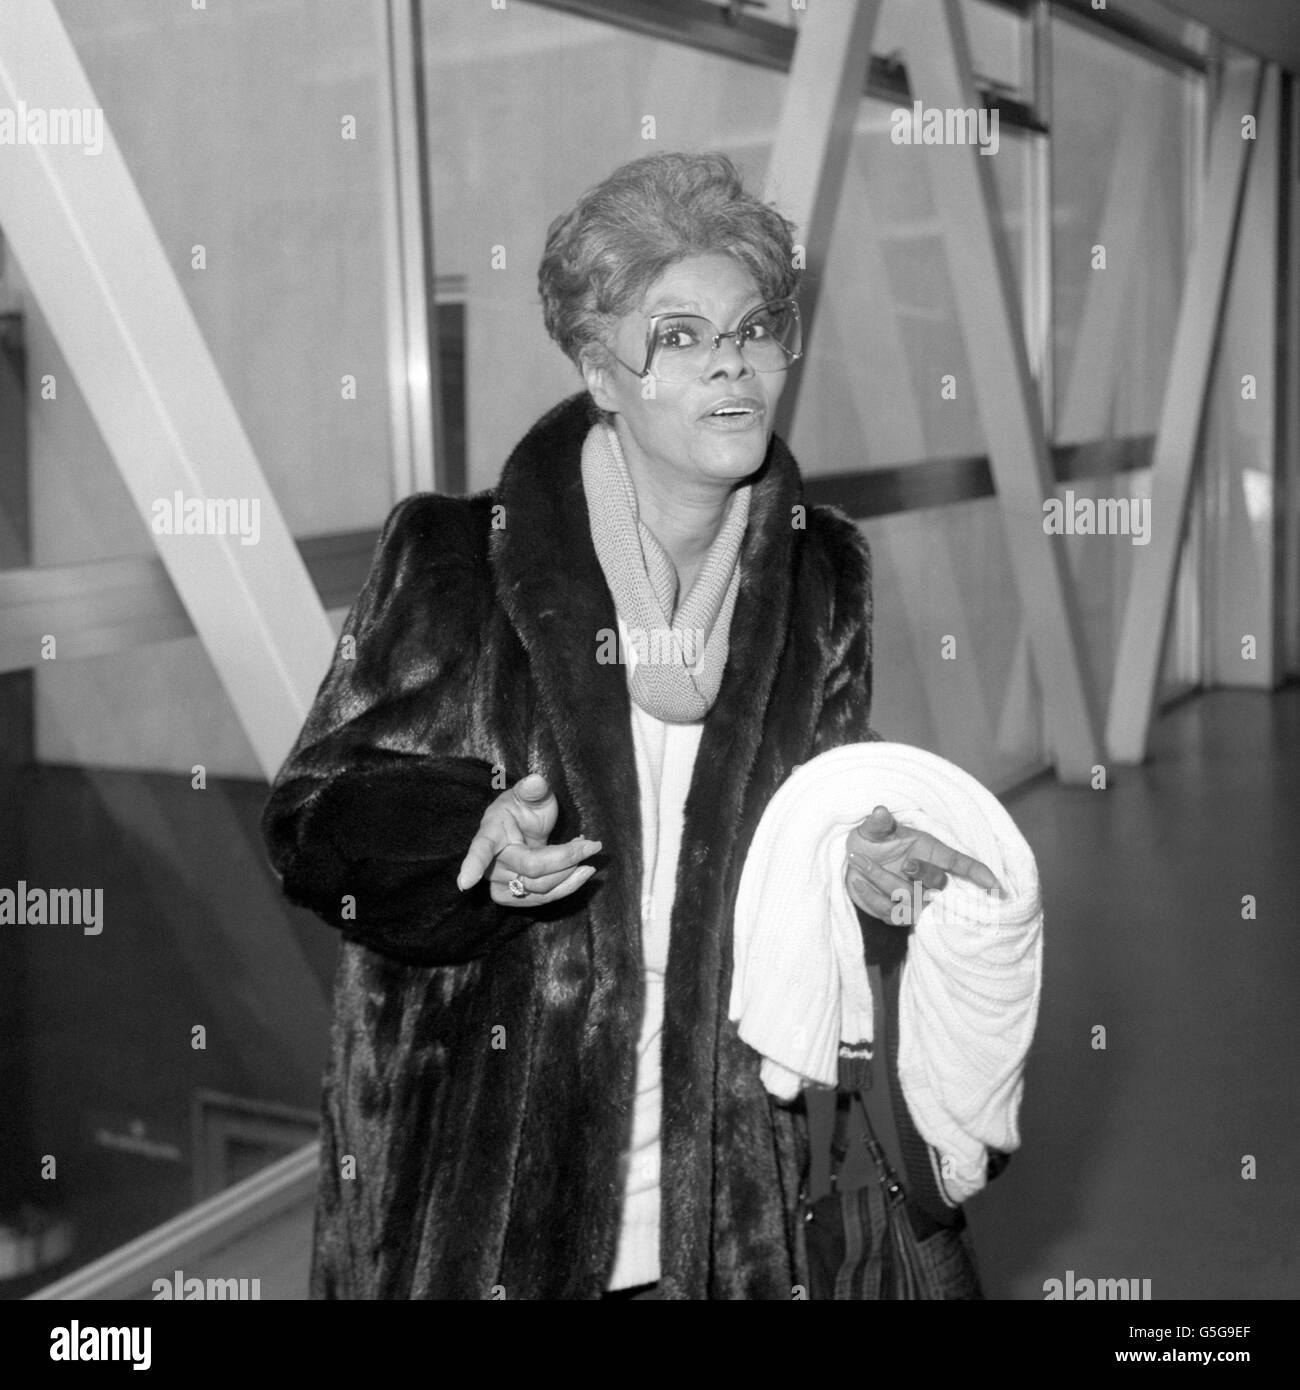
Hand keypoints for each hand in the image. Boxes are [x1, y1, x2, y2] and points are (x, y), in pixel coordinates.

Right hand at [456, 772, 601, 906]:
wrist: (524, 828)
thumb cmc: (524, 808)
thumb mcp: (530, 794)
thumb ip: (533, 789)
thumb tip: (536, 780)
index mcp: (492, 831)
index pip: (482, 848)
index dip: (473, 864)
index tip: (465, 883)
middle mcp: (492, 861)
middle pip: (531, 869)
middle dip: (566, 858)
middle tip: (593, 845)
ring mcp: (501, 882)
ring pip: (539, 889)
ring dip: (570, 875)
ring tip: (590, 857)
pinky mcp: (514, 896)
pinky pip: (541, 899)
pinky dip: (566, 887)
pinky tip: (581, 872)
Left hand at [845, 805, 1000, 923]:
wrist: (853, 861)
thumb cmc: (871, 841)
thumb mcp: (872, 829)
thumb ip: (877, 823)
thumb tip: (879, 811)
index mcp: (931, 852)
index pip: (960, 863)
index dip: (978, 874)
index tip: (995, 886)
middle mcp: (927, 878)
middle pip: (938, 884)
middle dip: (922, 874)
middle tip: (904, 863)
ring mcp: (914, 899)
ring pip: (910, 900)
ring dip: (884, 882)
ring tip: (858, 862)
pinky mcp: (896, 914)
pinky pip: (889, 912)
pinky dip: (871, 897)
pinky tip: (857, 881)